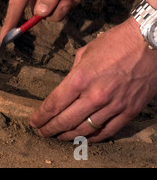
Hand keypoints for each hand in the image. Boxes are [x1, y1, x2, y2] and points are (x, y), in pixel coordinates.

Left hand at [29, 17, 156, 141]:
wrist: (150, 43)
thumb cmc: (116, 42)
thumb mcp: (85, 53)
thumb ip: (74, 73)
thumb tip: (68, 86)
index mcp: (80, 79)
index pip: (54, 104)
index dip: (41, 116)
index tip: (34, 121)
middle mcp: (95, 95)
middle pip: (65, 121)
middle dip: (49, 129)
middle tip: (41, 132)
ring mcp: (113, 106)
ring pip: (85, 129)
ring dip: (68, 135)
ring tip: (58, 136)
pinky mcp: (128, 111)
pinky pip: (108, 131)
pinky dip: (93, 137)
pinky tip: (84, 137)